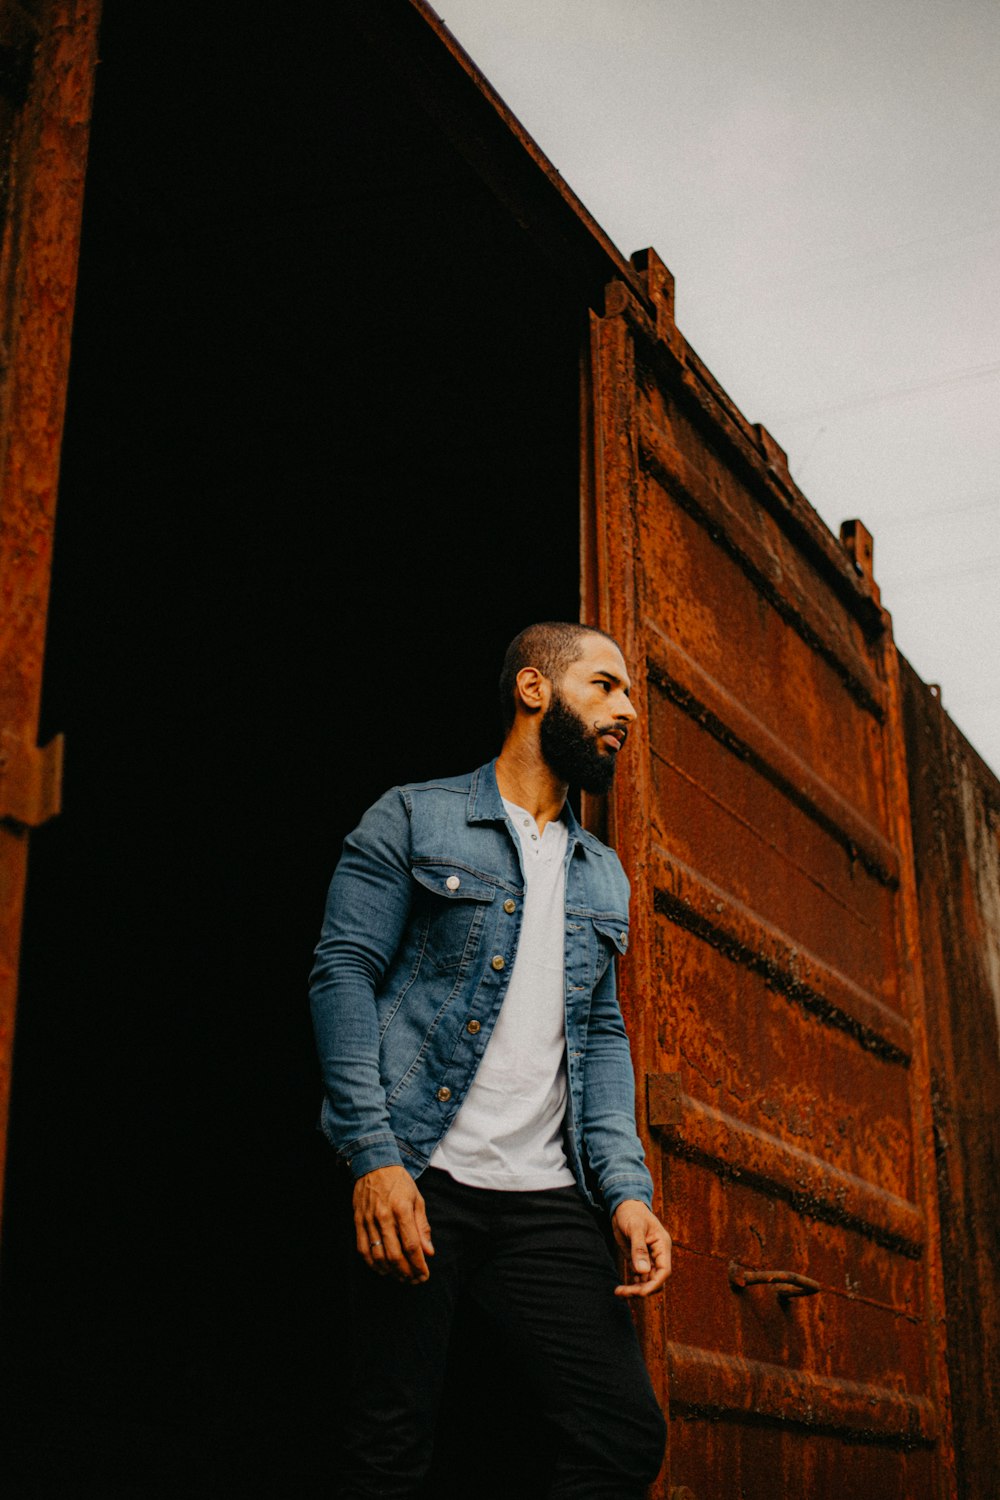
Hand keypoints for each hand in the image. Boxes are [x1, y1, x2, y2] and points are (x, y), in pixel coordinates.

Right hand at [353, 1165, 434, 1283]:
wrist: (374, 1164)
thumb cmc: (399, 1182)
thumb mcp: (417, 1199)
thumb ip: (422, 1227)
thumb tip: (429, 1252)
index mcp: (402, 1210)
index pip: (412, 1245)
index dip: (419, 1265)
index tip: (424, 1275)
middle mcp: (384, 1217)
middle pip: (395, 1255)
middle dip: (406, 1273)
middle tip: (414, 1280)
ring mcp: (369, 1220)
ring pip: (378, 1256)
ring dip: (391, 1272)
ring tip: (401, 1278)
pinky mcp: (358, 1222)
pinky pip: (362, 1249)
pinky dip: (372, 1264)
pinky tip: (382, 1269)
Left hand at [611, 1200, 671, 1297]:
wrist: (623, 1206)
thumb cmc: (631, 1212)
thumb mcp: (635, 1228)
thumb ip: (639, 1249)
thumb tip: (643, 1272)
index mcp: (662, 1245)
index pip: (664, 1271)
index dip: (654, 1284)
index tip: (640, 1292)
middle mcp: (658, 1254)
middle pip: (656, 1280)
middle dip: (642, 1289)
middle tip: (623, 1292)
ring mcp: (649, 1258)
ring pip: (648, 1281)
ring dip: (636, 1289)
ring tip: (619, 1292)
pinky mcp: (639, 1260)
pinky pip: (640, 1278)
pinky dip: (632, 1285)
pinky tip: (621, 1289)